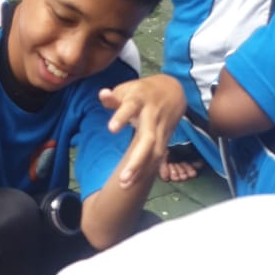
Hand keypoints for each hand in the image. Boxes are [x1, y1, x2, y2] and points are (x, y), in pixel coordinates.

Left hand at [99, 75, 186, 189]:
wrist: (173, 90)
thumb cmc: (143, 91)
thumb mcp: (128, 89)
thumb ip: (113, 97)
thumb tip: (102, 95)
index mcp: (139, 100)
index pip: (130, 108)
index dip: (121, 117)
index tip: (111, 129)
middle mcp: (152, 116)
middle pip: (148, 140)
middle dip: (137, 160)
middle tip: (122, 178)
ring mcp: (161, 129)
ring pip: (155, 152)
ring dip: (141, 170)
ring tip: (125, 185)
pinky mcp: (166, 138)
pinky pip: (157, 156)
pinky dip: (147, 170)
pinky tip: (134, 183)